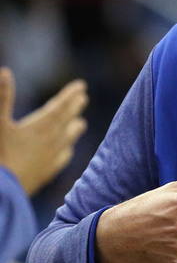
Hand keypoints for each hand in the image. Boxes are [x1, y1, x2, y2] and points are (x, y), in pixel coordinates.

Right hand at [0, 68, 87, 195]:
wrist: (2, 192)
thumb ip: (2, 97)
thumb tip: (5, 71)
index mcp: (40, 126)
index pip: (60, 107)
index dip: (70, 95)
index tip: (81, 86)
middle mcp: (51, 141)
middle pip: (67, 120)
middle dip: (74, 108)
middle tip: (83, 98)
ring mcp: (50, 158)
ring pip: (67, 139)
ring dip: (73, 128)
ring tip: (80, 123)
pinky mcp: (45, 173)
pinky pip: (61, 158)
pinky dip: (66, 150)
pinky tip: (66, 151)